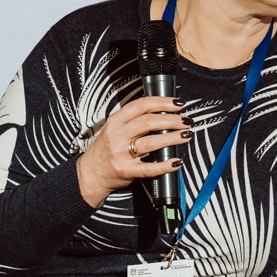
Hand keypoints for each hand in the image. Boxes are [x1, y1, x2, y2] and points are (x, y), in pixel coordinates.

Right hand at [76, 96, 191, 206]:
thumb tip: (164, 111)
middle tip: (186, 121)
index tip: (178, 103)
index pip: (141, 105)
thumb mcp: (115, 128)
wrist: (90, 173)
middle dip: (172, 120)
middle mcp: (117, 135)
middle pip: (149, 122)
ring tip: (186, 135)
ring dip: (173, 138)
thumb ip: (134, 120)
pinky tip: (176, 162)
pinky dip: (165, 165)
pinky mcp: (126, 171)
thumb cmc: (106, 149)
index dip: (162, 102)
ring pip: (151, 142)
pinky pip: (149, 168)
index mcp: (116, 121)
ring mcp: (120, 153)